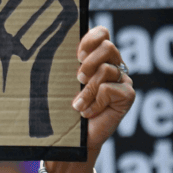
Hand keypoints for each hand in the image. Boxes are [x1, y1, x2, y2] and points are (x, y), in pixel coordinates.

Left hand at [43, 25, 133, 172]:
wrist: (74, 139)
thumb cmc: (64, 109)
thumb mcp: (63, 83)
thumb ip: (65, 66)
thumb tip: (44, 46)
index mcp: (97, 58)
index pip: (102, 33)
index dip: (91, 38)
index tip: (77, 54)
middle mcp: (113, 66)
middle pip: (108, 47)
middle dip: (88, 62)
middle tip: (78, 78)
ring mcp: (123, 80)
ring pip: (106, 70)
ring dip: (87, 90)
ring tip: (78, 104)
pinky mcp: (128, 95)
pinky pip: (110, 89)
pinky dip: (95, 102)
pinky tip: (88, 112)